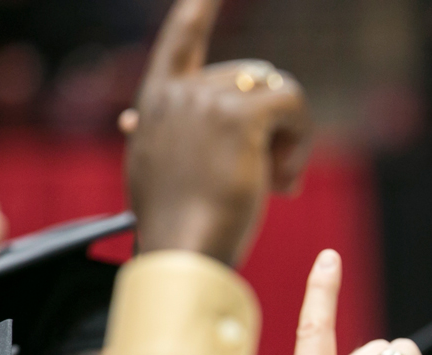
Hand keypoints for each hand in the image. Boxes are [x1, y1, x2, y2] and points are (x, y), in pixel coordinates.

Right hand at [125, 0, 309, 266]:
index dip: (197, 10)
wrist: (182, 254)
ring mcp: (207, 100)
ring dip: (290, 137)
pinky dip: (302, 140)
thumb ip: (158, 138)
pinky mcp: (240, 116)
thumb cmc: (176, 230)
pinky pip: (293, 103)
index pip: (180, 40)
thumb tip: (129, 119)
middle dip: (272, 126)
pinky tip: (287, 180)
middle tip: (278, 180)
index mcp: (156, 104)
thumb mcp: (155, 174)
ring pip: (276, 91)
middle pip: (250, 77)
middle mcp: (178, 92)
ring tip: (281, 183)